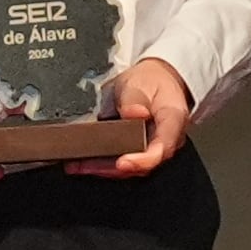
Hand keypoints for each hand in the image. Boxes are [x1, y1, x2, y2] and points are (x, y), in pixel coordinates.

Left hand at [73, 56, 192, 177]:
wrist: (156, 80)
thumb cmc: (150, 81)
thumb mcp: (140, 81)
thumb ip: (134, 98)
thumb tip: (134, 113)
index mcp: (173, 121)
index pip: (162, 148)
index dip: (142, 160)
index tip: (122, 163)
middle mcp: (167, 140)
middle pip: (143, 164)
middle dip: (113, 169)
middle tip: (85, 165)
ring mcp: (153, 148)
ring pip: (131, 167)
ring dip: (103, 169)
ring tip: (77, 165)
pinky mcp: (140, 152)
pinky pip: (123, 162)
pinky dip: (102, 164)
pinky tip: (82, 163)